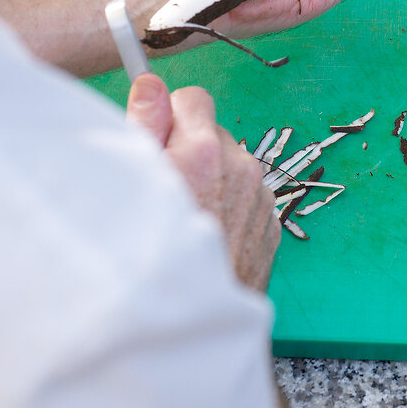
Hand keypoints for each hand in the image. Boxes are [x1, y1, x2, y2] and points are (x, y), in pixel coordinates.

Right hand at [126, 73, 279, 291]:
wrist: (191, 324)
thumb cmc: (153, 257)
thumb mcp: (134, 184)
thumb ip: (145, 125)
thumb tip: (151, 84)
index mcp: (204, 151)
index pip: (194, 98)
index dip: (171, 116)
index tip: (159, 138)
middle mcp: (240, 168)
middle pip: (213, 134)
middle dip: (191, 150)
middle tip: (167, 188)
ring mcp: (261, 198)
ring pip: (233, 169)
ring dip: (213, 182)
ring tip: (188, 219)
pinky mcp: (272, 225)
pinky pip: (249, 199)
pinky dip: (231, 210)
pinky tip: (209, 237)